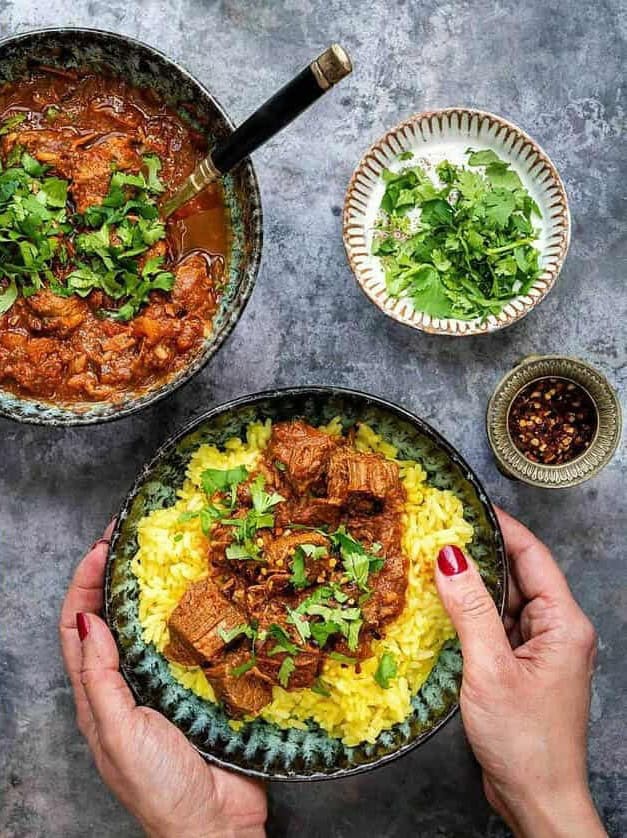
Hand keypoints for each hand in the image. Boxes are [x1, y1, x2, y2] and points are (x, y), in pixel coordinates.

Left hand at [59, 524, 266, 837]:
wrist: (217, 826)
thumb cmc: (163, 788)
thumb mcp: (121, 736)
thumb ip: (101, 682)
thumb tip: (87, 620)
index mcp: (97, 697)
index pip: (77, 628)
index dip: (84, 584)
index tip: (103, 546)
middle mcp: (127, 684)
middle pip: (114, 618)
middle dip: (117, 575)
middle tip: (137, 536)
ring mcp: (164, 684)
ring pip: (153, 626)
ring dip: (156, 589)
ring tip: (172, 555)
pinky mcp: (200, 686)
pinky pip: (192, 643)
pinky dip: (194, 615)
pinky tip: (210, 595)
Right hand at [435, 509, 605, 837]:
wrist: (537, 799)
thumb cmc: (524, 740)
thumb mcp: (490, 668)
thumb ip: (470, 609)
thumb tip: (449, 556)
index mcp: (563, 623)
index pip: (533, 555)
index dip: (502, 526)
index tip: (469, 505)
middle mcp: (557, 629)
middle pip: (518, 575)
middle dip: (481, 553)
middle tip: (439, 529)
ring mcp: (540, 648)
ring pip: (505, 600)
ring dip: (473, 584)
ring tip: (433, 560)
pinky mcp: (522, 665)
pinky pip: (497, 625)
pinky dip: (472, 613)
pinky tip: (444, 604)